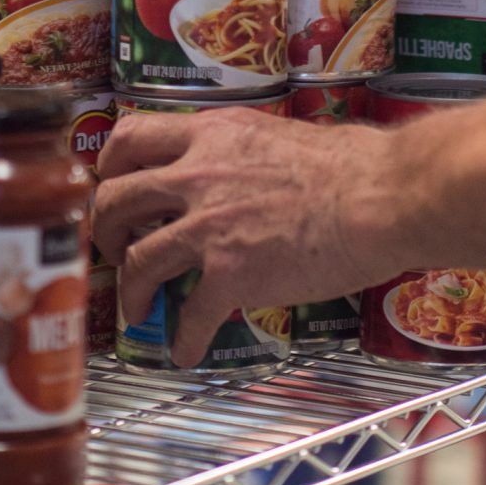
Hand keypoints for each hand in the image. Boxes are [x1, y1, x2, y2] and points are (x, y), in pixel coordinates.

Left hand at [94, 108, 413, 365]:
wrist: (383, 197)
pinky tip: (187, 351)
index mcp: (212, 136)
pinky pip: (190, 315)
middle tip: (112, 246)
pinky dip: (184, 340)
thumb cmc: (354, 164)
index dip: (110, 166)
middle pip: (115, 200)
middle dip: (102, 230)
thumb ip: (243, 150)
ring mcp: (209, 227)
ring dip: (131, 290)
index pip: (130, 137)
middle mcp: (198, 176)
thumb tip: (242, 166)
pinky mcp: (230, 274)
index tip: (111, 182)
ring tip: (139, 307)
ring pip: (137, 260)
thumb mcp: (280, 134)